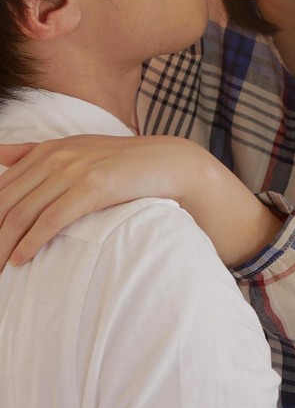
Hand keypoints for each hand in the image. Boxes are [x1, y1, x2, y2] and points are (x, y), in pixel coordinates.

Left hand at [0, 135, 280, 268]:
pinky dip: (31, 242)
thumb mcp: (75, 149)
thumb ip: (34, 151)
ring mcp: (73, 170)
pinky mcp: (92, 186)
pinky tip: (21, 259)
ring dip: (4, 245)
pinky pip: (51, 218)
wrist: (165, 162)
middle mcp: (56, 156)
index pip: (3, 188)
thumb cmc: (120, 161)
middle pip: (6, 202)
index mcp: (47, 149)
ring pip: (23, 213)